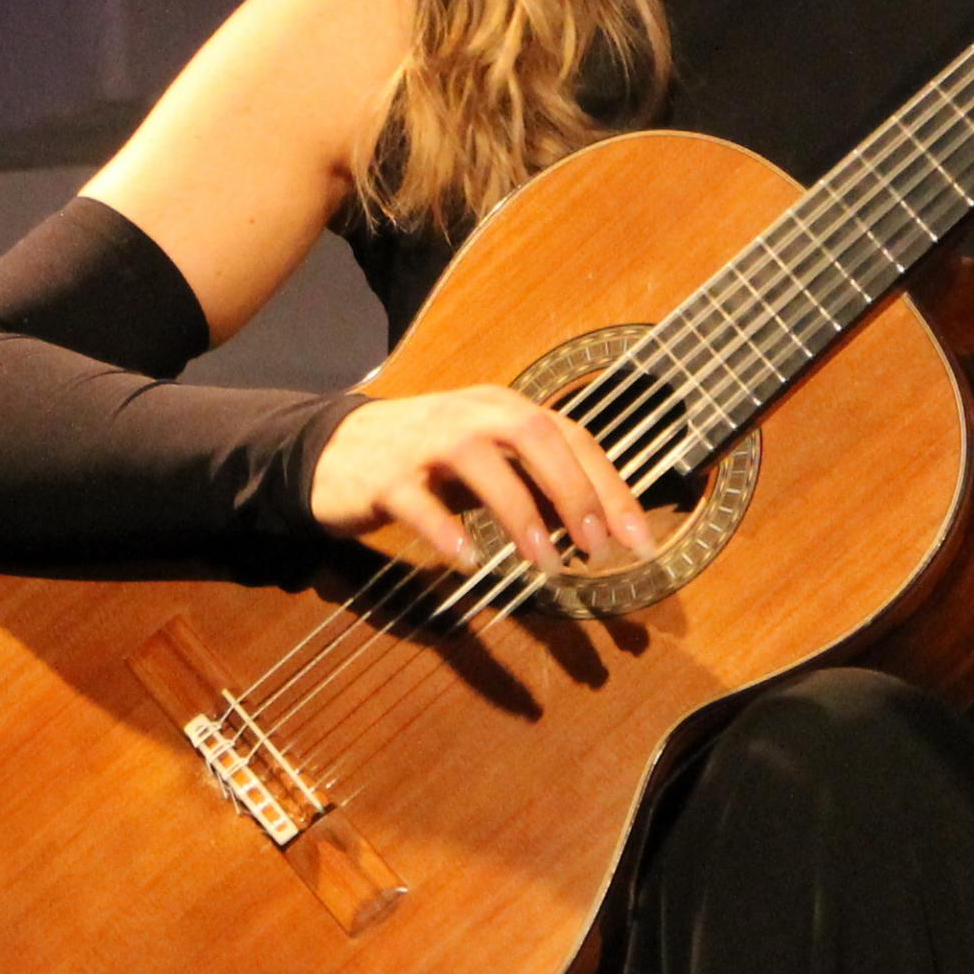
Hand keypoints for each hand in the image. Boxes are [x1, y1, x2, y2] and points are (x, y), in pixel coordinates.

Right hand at [312, 387, 656, 572]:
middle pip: (534, 435)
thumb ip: (538, 480)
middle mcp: (472, 414)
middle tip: (597, 546)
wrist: (336, 449)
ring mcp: (426, 441)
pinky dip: (447, 531)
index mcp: (505, 408)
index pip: (572, 437)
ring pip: (481, 462)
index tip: (638, 539)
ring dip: (520, 514)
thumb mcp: (491, 458)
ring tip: (546, 564)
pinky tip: (470, 562)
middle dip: (574, 490)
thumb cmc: (429, 458)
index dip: (610, 487)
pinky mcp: (386, 476)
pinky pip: (419, 502)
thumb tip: (599, 524)